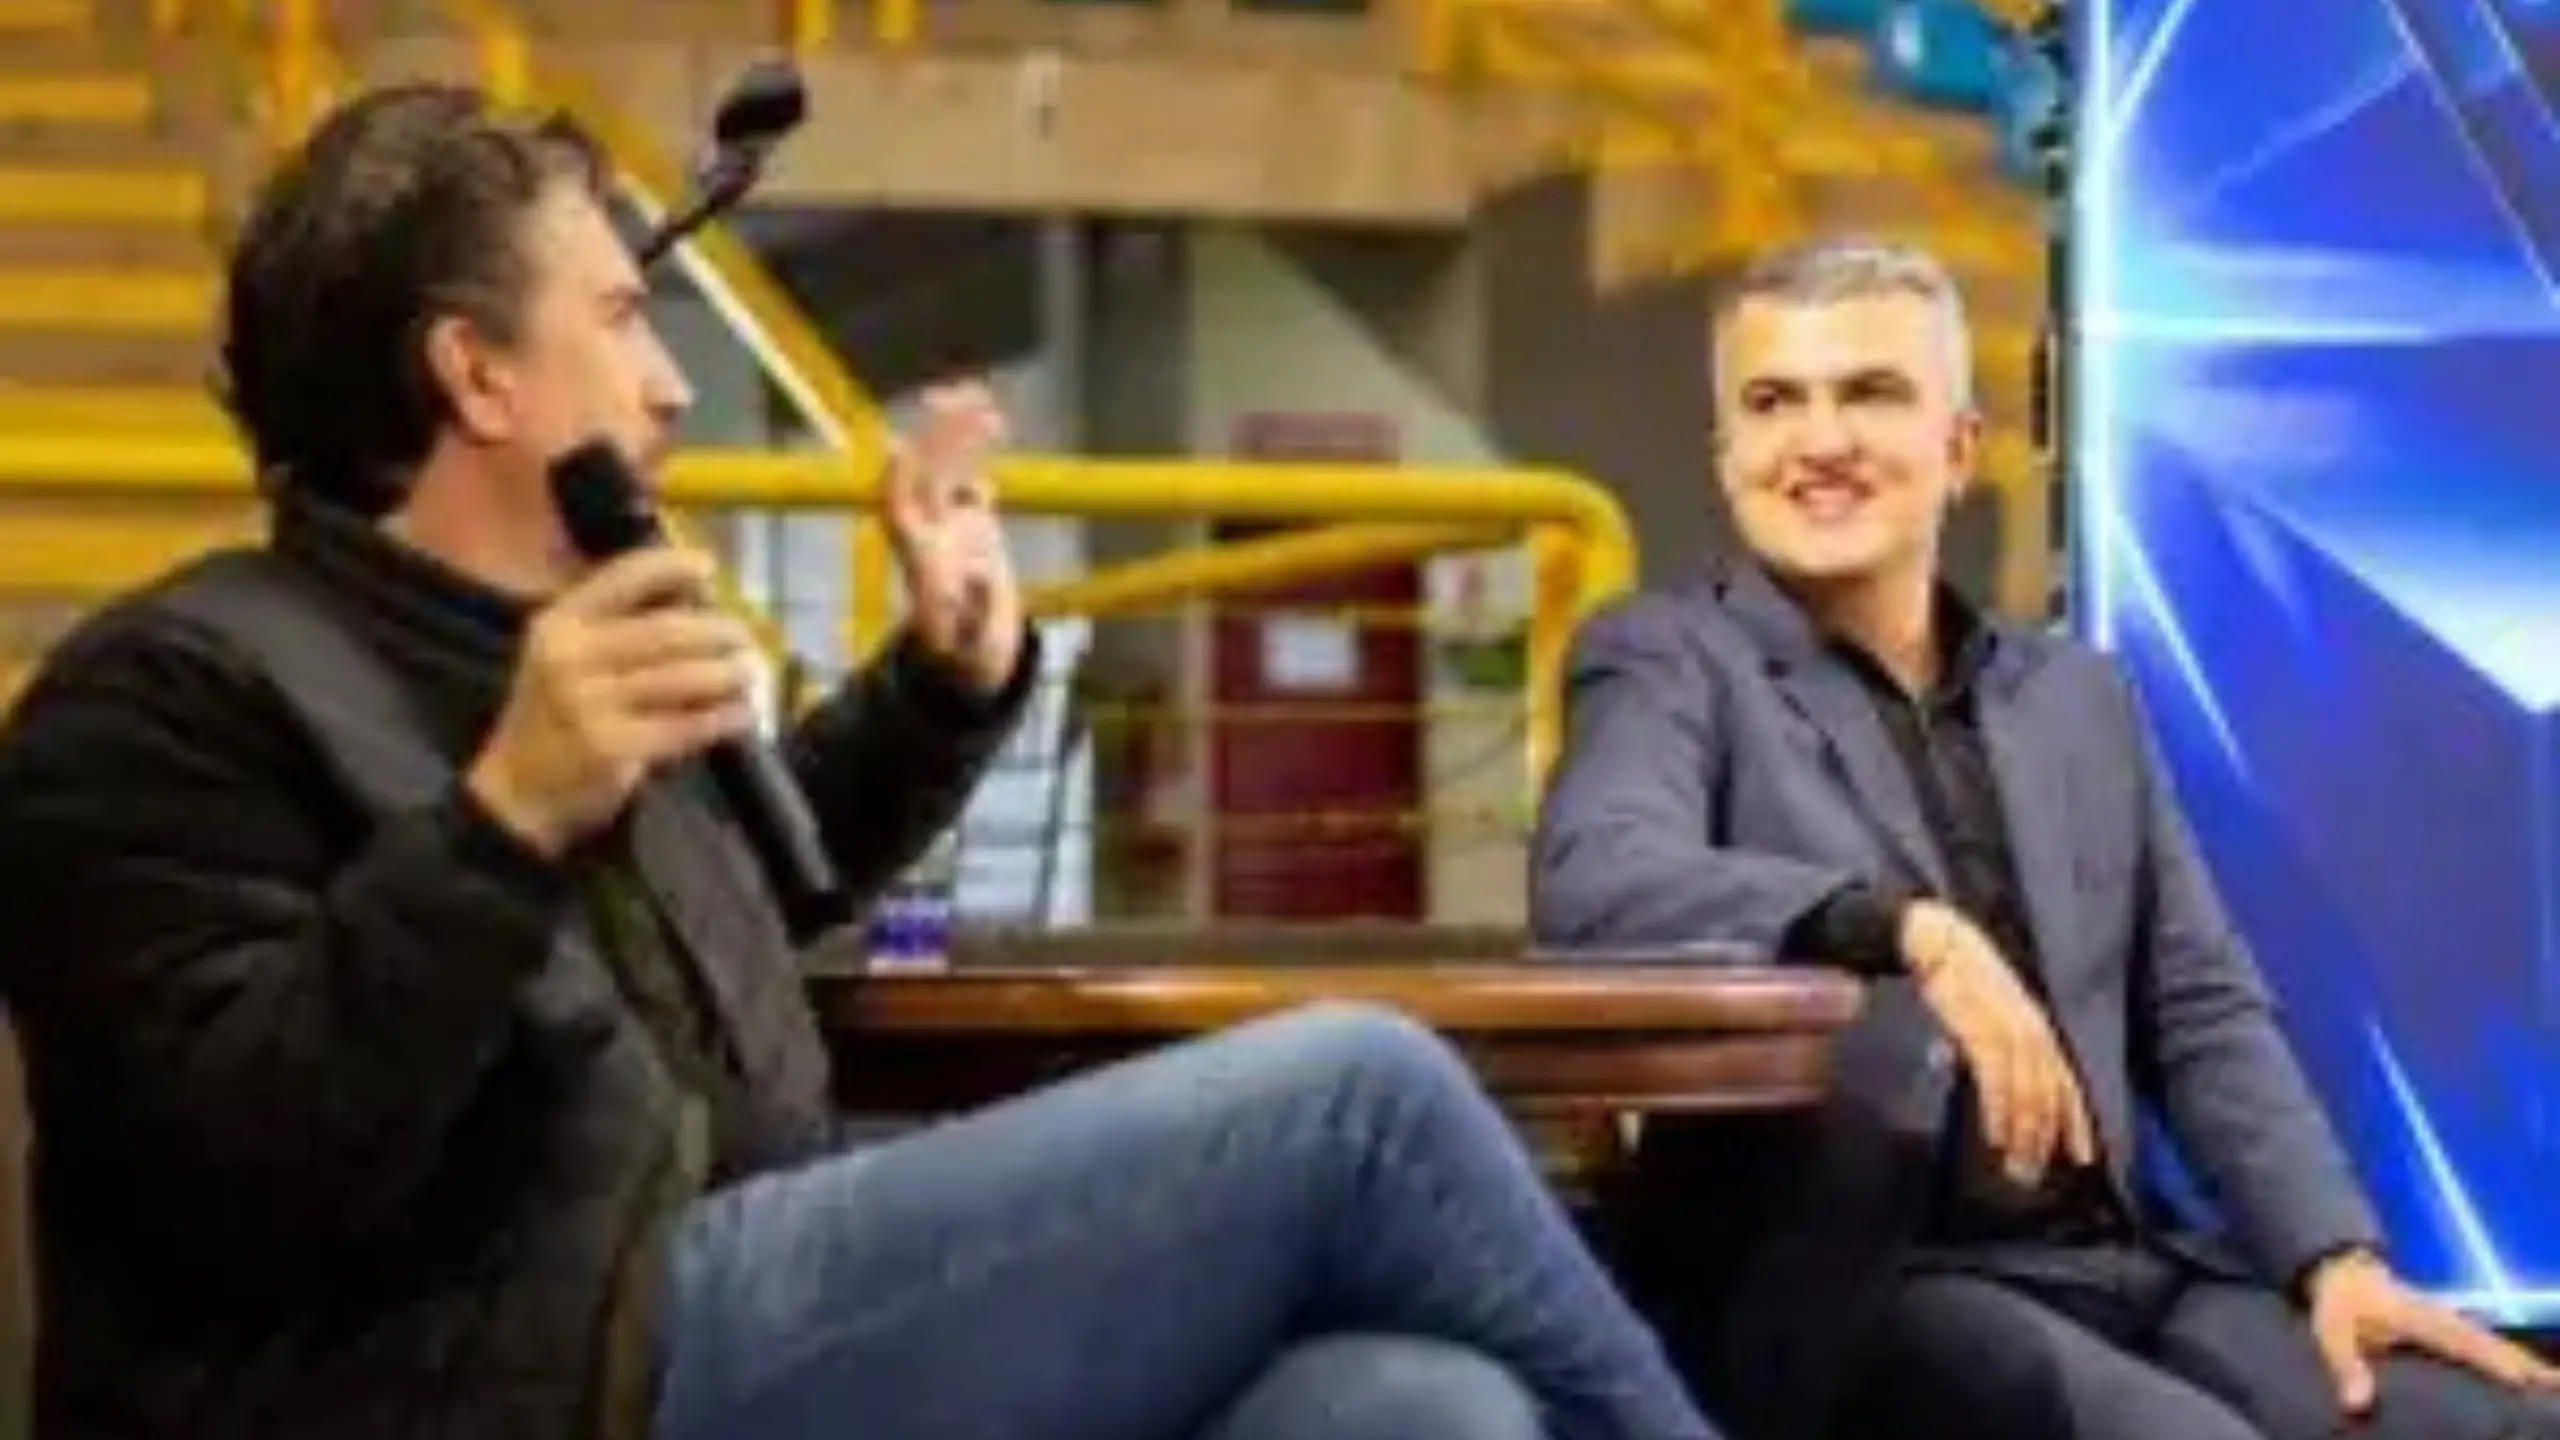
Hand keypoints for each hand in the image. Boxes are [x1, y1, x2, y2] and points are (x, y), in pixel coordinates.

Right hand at [466, 547, 759, 855]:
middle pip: (668, 631)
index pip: (623, 577)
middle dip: (720, 632)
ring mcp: (590, 704)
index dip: (671, 566)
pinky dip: (723, 717)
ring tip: (751, 672)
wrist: (518, 790)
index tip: (709, 567)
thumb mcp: (564, 655)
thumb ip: (615, 625)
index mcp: (559, 623)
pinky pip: (686, 725)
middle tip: (746, 638)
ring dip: (730, 674)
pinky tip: (742, 712)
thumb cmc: (554, 714)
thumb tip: (696, 596)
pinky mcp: (614, 748)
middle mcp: (570, 656)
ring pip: (684, 678)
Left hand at [882, 378, 1023, 694]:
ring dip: (959, 432)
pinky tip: (997, 423)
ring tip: (986, 400)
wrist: (973, 660)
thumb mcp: (973, 646)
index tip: (908, 444)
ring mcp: (948, 525)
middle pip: (923, 474)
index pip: (898, 505)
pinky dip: (977, 450)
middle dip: (938, 436)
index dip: (900, 474)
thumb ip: (978, 615)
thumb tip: (982, 575)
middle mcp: (928, 532)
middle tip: (964, 400)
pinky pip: (967, 478)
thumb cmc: (966, 657)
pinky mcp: (972, 524)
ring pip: (945, 467)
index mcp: (919, 557)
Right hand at [1901, 899, 2097, 1185]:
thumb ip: (1999, 1043)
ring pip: (2029, 1090)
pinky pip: (1997, 1078)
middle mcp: (2032, 1028)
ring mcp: (2008, 1027)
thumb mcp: (1989, 1009)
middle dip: (2048, 1136)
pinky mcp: (1979, 1027)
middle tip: (2038, 1173)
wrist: (1934, 937)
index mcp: (2038, 1025)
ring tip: (2017, 1165)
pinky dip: (1999, 1110)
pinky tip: (1994, 1135)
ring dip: (2025, 1133)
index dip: (2077, 1120)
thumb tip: (2000, 1085)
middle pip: (2051, 1091)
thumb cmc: (1957, 973)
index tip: (2083, 1156)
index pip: (2066, 1080)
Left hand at [2306, 1248, 2559, 1414]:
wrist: (2343, 1270)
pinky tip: (2526, 1378)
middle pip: (2492, 1344)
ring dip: (2523, 1363)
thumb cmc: (2340, 1302)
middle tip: (2555, 1386)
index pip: (2463, 1342)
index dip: (2492, 1361)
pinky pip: (2486, 1345)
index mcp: (2420, 1318)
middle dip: (2524, 1365)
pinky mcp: (2450, 1328)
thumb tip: (2358, 1404)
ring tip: (2552, 1386)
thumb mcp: (2331, 1330)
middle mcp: (2444, 1319)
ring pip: (2495, 1344)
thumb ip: (2345, 1364)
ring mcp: (2450, 1321)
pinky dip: (2509, 1359)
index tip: (2522, 1379)